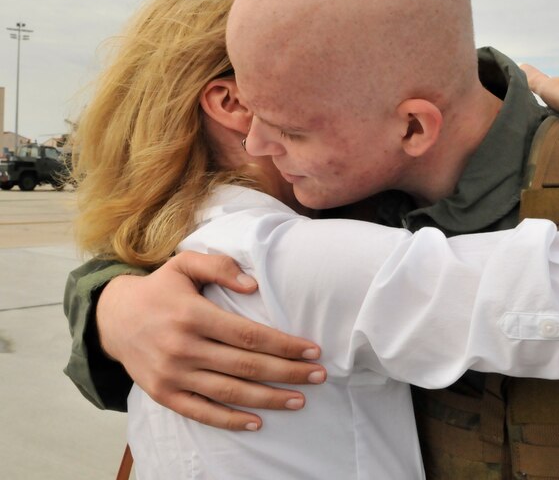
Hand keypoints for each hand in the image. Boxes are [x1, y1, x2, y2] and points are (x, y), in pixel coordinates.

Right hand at [97, 251, 326, 430]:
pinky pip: (201, 412)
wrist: (111, 318)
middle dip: (288, 373)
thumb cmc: (159, 289)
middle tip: (319, 376)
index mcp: (193, 315)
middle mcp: (183, 347)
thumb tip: (253, 285)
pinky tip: (257, 421)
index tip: (313, 351)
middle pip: (246, 366)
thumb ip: (220, 266)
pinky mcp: (163, 394)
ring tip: (299, 400)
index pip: (249, 335)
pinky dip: (230, 420)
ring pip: (229, 392)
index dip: (284, 345)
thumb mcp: (185, 264)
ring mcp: (172, 375)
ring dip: (268, 399)